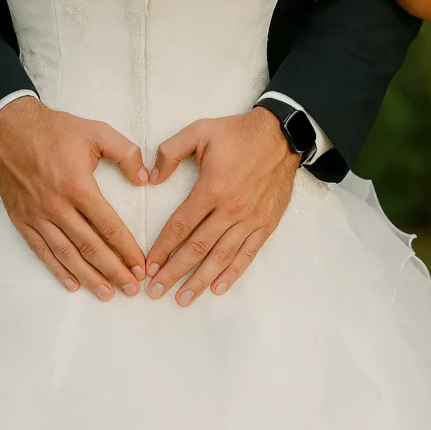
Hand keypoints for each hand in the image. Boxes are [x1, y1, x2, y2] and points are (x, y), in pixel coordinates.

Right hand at [0, 97, 148, 300]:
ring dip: (88, 277)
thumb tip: (145, 178)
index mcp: (79, 186)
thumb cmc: (56, 130)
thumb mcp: (97, 132)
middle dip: (113, 271)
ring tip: (106, 294)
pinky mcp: (22, 219)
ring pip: (67, 254)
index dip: (127, 250)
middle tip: (131, 289)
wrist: (10, 129)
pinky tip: (72, 284)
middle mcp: (57, 206)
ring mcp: (38, 215)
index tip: (141, 266)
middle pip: (90, 247)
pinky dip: (57, 269)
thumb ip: (126, 153)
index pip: (109, 227)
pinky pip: (41, 250)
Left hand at [144, 108, 299, 305]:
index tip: (149, 266)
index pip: (181, 225)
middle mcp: (231, 209)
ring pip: (221, 257)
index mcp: (212, 188)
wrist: (281, 136)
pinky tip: (218, 288)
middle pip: (197, 248)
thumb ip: (170, 151)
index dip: (162, 248)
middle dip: (174, 272)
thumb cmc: (237, 134)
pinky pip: (247, 254)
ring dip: (200, 280)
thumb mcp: (199, 131)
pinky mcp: (266, 224)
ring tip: (183, 298)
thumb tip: (151, 178)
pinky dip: (232, 273)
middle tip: (156, 291)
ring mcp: (250, 219)